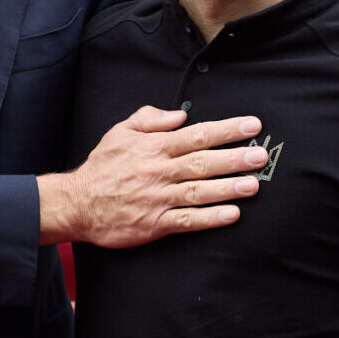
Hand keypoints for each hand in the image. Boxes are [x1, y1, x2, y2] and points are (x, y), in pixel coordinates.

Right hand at [38, 106, 267, 247]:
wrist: (77, 204)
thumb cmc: (102, 168)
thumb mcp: (120, 132)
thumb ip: (150, 119)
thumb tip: (181, 114)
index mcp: (154, 147)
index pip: (197, 134)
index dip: (226, 130)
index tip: (251, 126)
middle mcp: (160, 171)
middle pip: (203, 162)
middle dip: (235, 158)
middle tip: (261, 156)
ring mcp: (158, 198)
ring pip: (199, 191)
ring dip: (228, 188)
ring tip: (254, 185)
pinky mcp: (155, 223)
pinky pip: (187, 220)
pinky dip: (210, 218)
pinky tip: (232, 215)